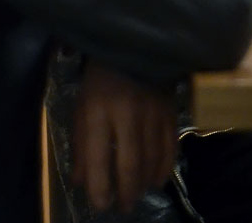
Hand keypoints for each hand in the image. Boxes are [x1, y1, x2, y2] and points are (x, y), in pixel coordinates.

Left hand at [71, 60, 177, 212]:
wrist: (134, 46)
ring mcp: (152, 112)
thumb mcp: (81, 107)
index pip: (99, 159)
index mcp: (98, 113)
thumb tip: (81, 182)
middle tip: (124, 208)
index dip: (100, 188)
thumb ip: (81, 145)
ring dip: (145, 182)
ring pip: (152, 157)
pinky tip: (158, 179)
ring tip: (138, 194)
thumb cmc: (101, 78)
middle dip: (126, 192)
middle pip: (130, 163)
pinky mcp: (169, 109)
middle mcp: (127, 114)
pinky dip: (165, 166)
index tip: (101, 205)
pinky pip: (170, 144)